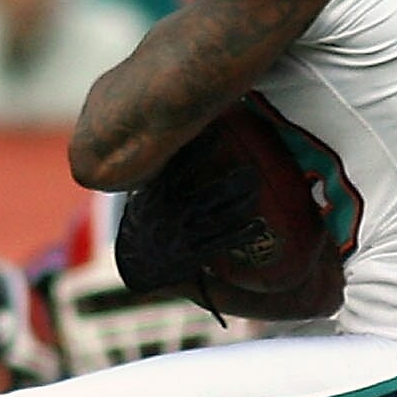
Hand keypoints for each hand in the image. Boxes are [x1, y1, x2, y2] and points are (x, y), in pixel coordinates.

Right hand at [115, 132, 266, 297]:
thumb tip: (175, 141)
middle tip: (252, 169)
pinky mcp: (195, 253)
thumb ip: (157, 173)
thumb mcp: (141, 194)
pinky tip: (260, 225)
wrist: (135, 265)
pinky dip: (243, 233)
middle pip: (209, 194)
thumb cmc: (143, 221)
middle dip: (233, 181)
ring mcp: (184, 234)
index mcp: (155, 195)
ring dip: (241, 203)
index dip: (199, 148)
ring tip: (256, 188)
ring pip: (220, 218)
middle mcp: (171, 214)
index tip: (218, 131)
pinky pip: (223, 242)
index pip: (179, 167)